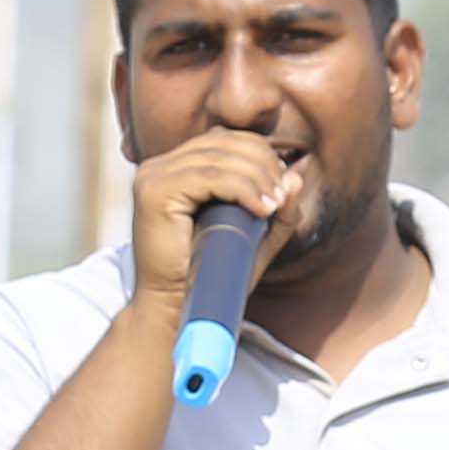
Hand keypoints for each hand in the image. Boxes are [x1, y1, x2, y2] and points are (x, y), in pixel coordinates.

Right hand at [122, 127, 315, 312]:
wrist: (174, 310)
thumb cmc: (209, 277)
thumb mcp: (253, 239)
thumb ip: (276, 210)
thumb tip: (296, 176)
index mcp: (175, 169)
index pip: (223, 140)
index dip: (259, 154)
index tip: (281, 186)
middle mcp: (159, 166)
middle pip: (223, 142)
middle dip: (262, 165)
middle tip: (282, 196)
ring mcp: (152, 176)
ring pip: (219, 158)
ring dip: (257, 178)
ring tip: (274, 205)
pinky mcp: (154, 191)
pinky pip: (209, 176)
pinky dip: (242, 188)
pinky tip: (260, 208)